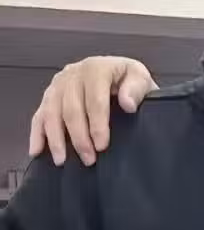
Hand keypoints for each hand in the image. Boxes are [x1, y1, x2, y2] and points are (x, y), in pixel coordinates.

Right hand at [29, 56, 156, 166]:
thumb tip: (128, 104)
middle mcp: (73, 74)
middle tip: (88, 159)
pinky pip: (39, 115)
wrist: (119, 75)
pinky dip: (36, 134)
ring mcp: (58, 85)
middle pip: (71, 109)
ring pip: (51, 113)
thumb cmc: (129, 81)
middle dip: (79, 137)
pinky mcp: (49, 96)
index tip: (102, 146)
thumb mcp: (140, 79)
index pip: (94, 99)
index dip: (97, 124)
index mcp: (96, 68)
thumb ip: (137, 89)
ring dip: (56, 139)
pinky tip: (36, 151)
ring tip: (62, 160)